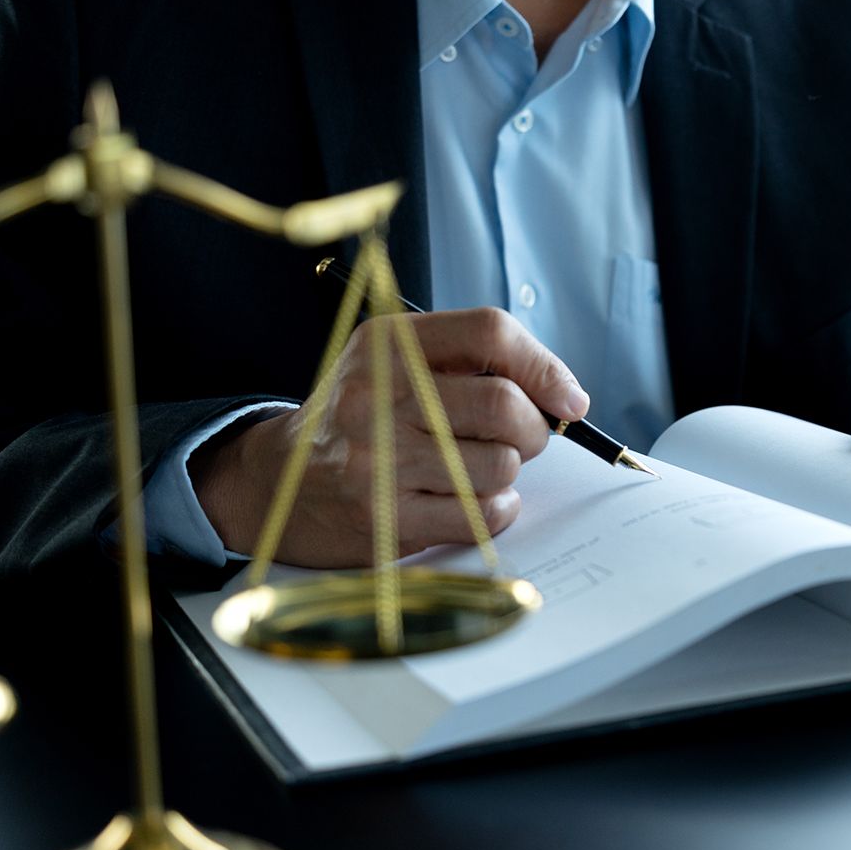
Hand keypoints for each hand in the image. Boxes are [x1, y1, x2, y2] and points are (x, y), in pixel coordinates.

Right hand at [190, 307, 589, 565]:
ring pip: (500, 465)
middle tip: (523, 438)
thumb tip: (565, 397)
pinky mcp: (384, 516)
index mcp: (389, 342)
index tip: (568, 398)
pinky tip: (471, 499)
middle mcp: (376, 393)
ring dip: (509, 472)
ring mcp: (377, 458)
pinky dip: (496, 509)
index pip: (490, 332)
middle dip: (534, 428)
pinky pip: (482, 514)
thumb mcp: (399, 364)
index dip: (545, 366)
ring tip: (478, 468)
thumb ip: (473, 363)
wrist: (282, 481)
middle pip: (505, 404)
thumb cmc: (362, 417)